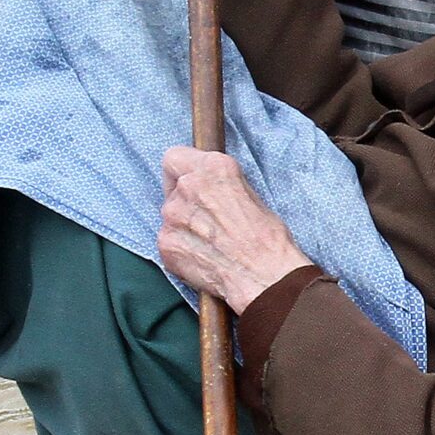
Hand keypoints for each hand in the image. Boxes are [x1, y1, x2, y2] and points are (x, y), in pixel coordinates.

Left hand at [158, 147, 307, 311]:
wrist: (264, 277)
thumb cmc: (267, 240)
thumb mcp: (251, 194)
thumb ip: (221, 184)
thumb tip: (208, 186)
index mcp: (214, 168)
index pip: (174, 156)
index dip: (183, 170)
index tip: (190, 181)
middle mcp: (189, 186)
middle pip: (172, 186)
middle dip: (185, 199)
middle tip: (206, 218)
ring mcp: (173, 216)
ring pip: (170, 214)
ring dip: (183, 223)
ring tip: (208, 241)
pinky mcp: (166, 243)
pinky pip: (168, 239)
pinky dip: (181, 246)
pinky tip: (202, 255)